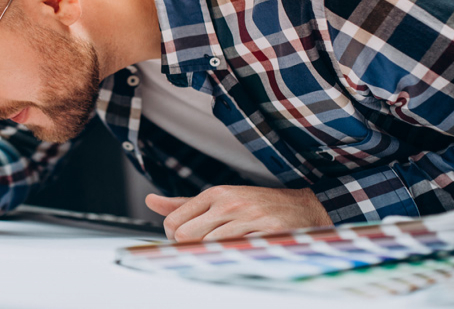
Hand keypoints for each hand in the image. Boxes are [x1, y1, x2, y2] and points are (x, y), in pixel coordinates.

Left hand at [145, 186, 332, 241]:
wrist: (303, 207)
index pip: (174, 221)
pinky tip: (236, 256)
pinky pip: (235, 253)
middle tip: (200, 249)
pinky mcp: (266, 234)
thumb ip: (183, 204)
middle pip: (186, 236)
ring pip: (207, 246)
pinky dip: (230, 259)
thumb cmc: (255, 205)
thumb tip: (150, 201)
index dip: (171, 237)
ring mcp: (247, 218)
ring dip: (210, 255)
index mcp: (215, 194)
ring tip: (220, 252)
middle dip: (188, 248)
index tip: (182, 241)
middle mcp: (229, 203)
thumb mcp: (219, 198)